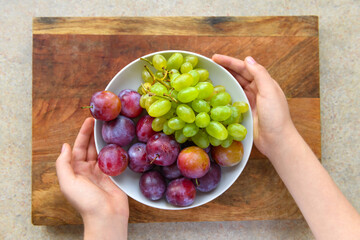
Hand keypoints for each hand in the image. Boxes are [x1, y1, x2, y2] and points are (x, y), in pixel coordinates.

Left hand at [56, 117, 128, 238]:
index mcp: (75, 171)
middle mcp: (87, 169)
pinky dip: (114, 149)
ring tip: (110, 127)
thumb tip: (64, 146)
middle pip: (90, 147)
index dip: (83, 134)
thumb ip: (63, 164)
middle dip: (94, 133)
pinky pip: (113, 159)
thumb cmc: (86, 202)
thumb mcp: (68, 183)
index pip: (78, 148)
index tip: (89, 121)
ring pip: (102, 151)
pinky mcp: (113, 175)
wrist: (107, 216)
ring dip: (104, 139)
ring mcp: (101, 172)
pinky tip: (118, 140)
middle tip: (101, 120)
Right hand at [212, 54, 296, 156]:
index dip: (230, 62)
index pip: (245, 68)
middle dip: (225, 68)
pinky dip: (225, 94)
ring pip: (236, 86)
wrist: (276, 140)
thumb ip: (260, 74)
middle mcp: (257, 90)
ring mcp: (251, 101)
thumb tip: (248, 59)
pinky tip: (216, 93)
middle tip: (210, 64)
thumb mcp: (269, 91)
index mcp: (264, 83)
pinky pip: (233, 99)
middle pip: (239, 75)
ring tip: (211, 76)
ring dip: (225, 80)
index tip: (216, 58)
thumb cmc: (276, 116)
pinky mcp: (245, 112)